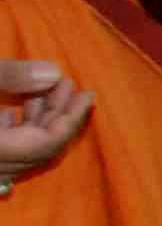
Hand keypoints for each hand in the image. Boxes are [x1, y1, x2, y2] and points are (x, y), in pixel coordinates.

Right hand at [0, 61, 92, 185]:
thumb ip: (6, 76)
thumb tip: (53, 73)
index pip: (45, 145)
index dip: (70, 118)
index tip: (88, 94)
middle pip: (34, 147)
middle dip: (54, 115)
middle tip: (67, 84)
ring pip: (16, 150)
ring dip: (32, 120)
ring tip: (43, 87)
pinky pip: (1, 151)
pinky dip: (11, 130)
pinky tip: (10, 110)